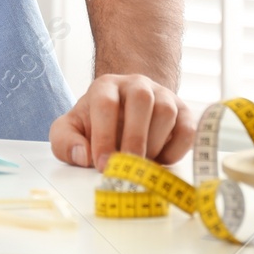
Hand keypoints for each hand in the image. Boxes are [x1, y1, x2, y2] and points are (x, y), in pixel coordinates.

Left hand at [49, 73, 196, 170]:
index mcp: (106, 86)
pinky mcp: (183, 112)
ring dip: (154, 143)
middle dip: (134, 138)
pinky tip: (161, 161)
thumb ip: (65, 142)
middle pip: (141, 99)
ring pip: (166, 112)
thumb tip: (82, 155)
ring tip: (142, 164)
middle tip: (127, 168)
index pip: (105, 102)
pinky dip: (177, 149)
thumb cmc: (95, 127)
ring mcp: (163, 95)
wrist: (125, 117)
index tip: (102, 164)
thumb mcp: (70, 132)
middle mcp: (136, 84)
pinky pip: (187, 128)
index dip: (104, 134)